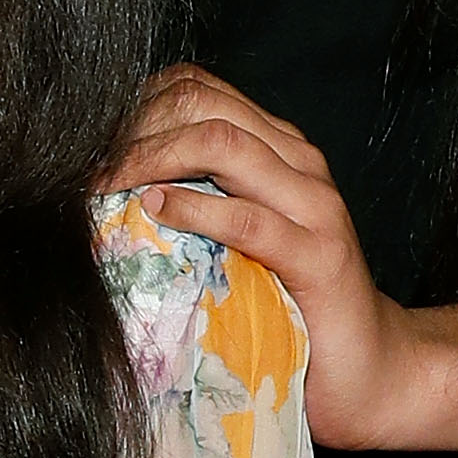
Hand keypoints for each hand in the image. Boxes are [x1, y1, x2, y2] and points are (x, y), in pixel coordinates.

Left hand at [113, 72, 457, 455]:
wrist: (370, 369)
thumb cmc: (289, 306)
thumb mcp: (230, 242)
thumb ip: (190, 203)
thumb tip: (101, 190)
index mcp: (275, 147)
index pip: (197, 88)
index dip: (135, 105)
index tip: (88, 143)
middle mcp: (298, 163)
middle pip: (203, 104)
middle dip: (134, 128)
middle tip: (87, 169)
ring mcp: (315, 206)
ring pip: (224, 144)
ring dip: (152, 157)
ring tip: (107, 186)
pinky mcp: (321, 259)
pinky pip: (250, 219)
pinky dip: (196, 210)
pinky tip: (158, 212)